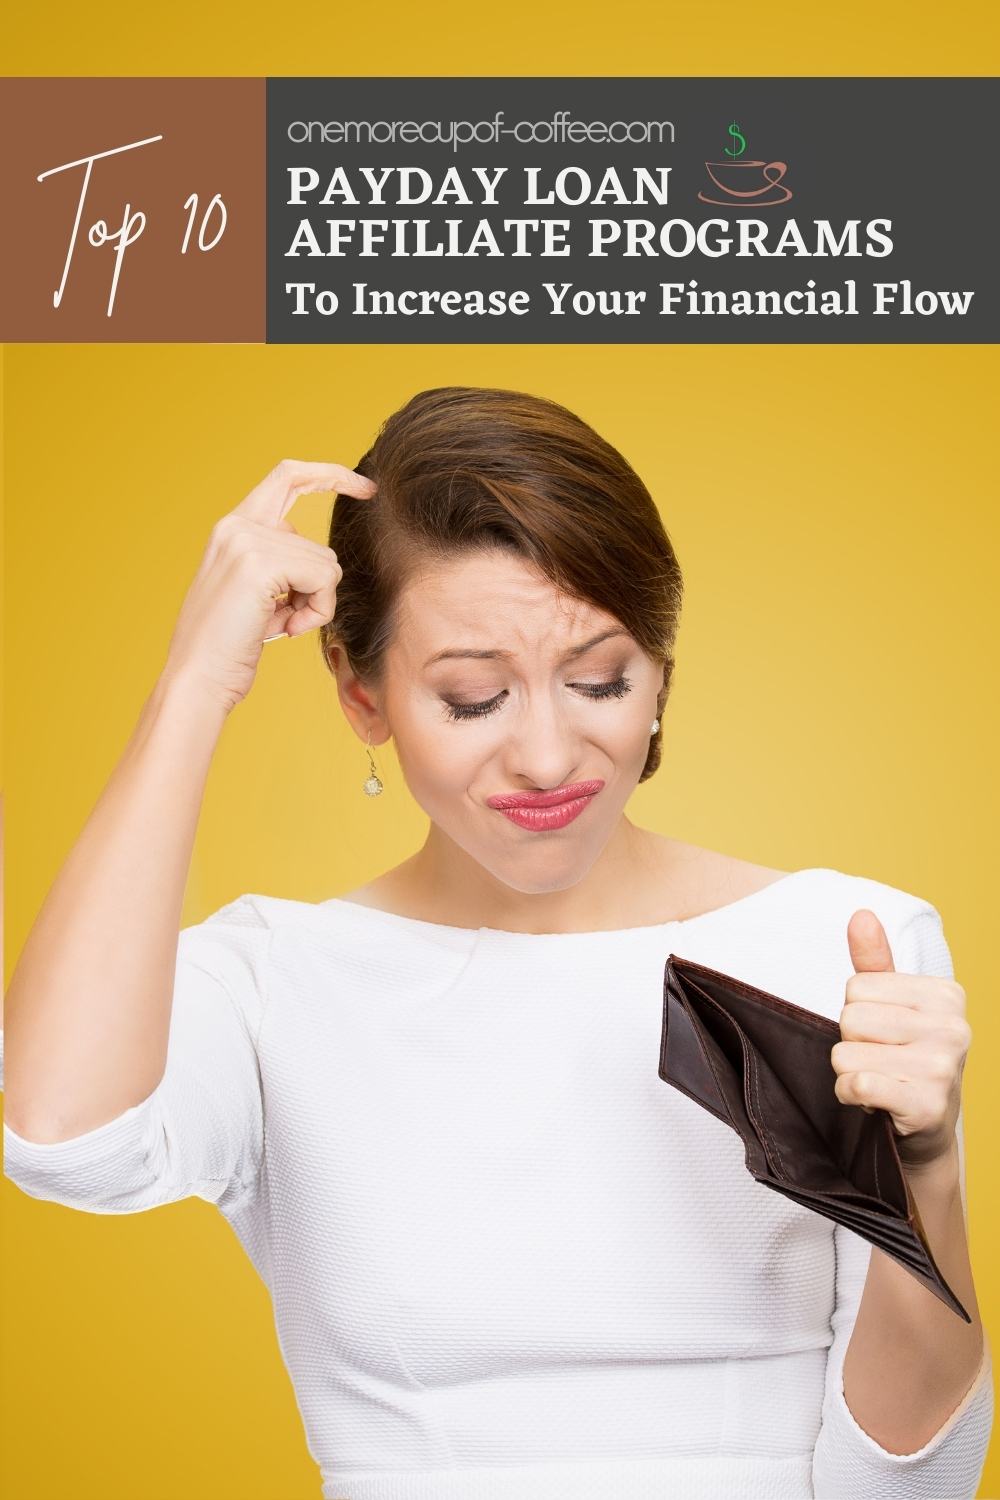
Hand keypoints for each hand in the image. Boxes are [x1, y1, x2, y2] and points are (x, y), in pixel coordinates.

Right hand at [161, 458, 376, 713]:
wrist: (197, 680)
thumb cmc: (227, 648)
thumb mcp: (255, 595)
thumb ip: (280, 566)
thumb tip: (323, 562)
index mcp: (231, 528)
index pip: (287, 477)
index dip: (330, 475)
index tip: (365, 486)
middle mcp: (237, 525)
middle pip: (318, 542)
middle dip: (320, 587)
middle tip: (297, 620)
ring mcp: (247, 541)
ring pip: (326, 564)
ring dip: (315, 605)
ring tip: (279, 627)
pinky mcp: (261, 564)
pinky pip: (324, 579)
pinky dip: (317, 611)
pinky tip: (284, 630)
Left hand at [830, 910, 970, 1170]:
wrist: (926, 1130)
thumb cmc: (904, 1058)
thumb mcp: (892, 1005)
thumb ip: (874, 961)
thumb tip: (861, 915)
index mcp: (947, 994)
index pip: (856, 987)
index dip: (857, 1014)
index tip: (885, 1036)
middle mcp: (953, 1027)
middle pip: (849, 1018)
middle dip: (852, 1043)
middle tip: (881, 1061)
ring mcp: (944, 1067)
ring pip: (845, 1053)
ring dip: (850, 1073)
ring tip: (881, 1080)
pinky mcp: (927, 1105)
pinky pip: (856, 1084)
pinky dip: (850, 1096)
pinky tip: (875, 1102)